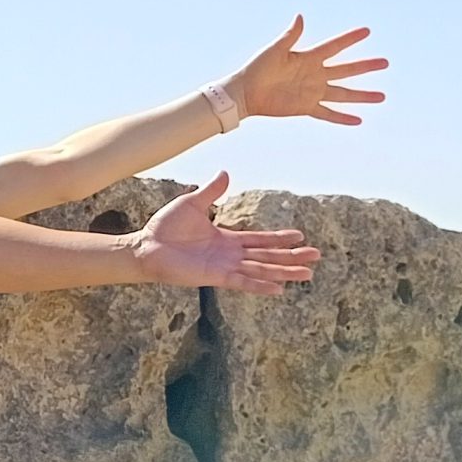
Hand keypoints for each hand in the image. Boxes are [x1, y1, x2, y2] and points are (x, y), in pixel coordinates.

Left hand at [130, 174, 321, 293]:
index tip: (300, 236)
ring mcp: (224, 266)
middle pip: (267, 256)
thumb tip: (226, 172)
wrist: (146, 246)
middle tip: (316, 256)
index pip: (260, 238)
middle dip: (291, 256)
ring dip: (283, 272)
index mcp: (226, 238)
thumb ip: (211, 192)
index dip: (279, 238)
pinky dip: (260, 285)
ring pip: (261, 269)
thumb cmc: (165, 227)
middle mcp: (230, 254)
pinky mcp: (215, 276)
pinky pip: (242, 282)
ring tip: (307, 273)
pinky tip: (279, 289)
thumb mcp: (191, 204)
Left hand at [225, 17, 386, 126]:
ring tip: (382, 97)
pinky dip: (342, 118)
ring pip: (343, 94)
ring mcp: (312, 91)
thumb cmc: (256, 68)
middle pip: (346, 70)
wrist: (245, 92)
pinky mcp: (306, 107)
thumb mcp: (274, 50)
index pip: (334, 46)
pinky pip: (328, 113)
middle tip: (385, 62)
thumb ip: (290, 36)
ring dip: (362, 96)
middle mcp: (314, 74)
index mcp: (308, 58)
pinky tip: (358, 120)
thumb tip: (300, 16)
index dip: (350, 39)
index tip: (367, 31)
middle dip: (365, 66)